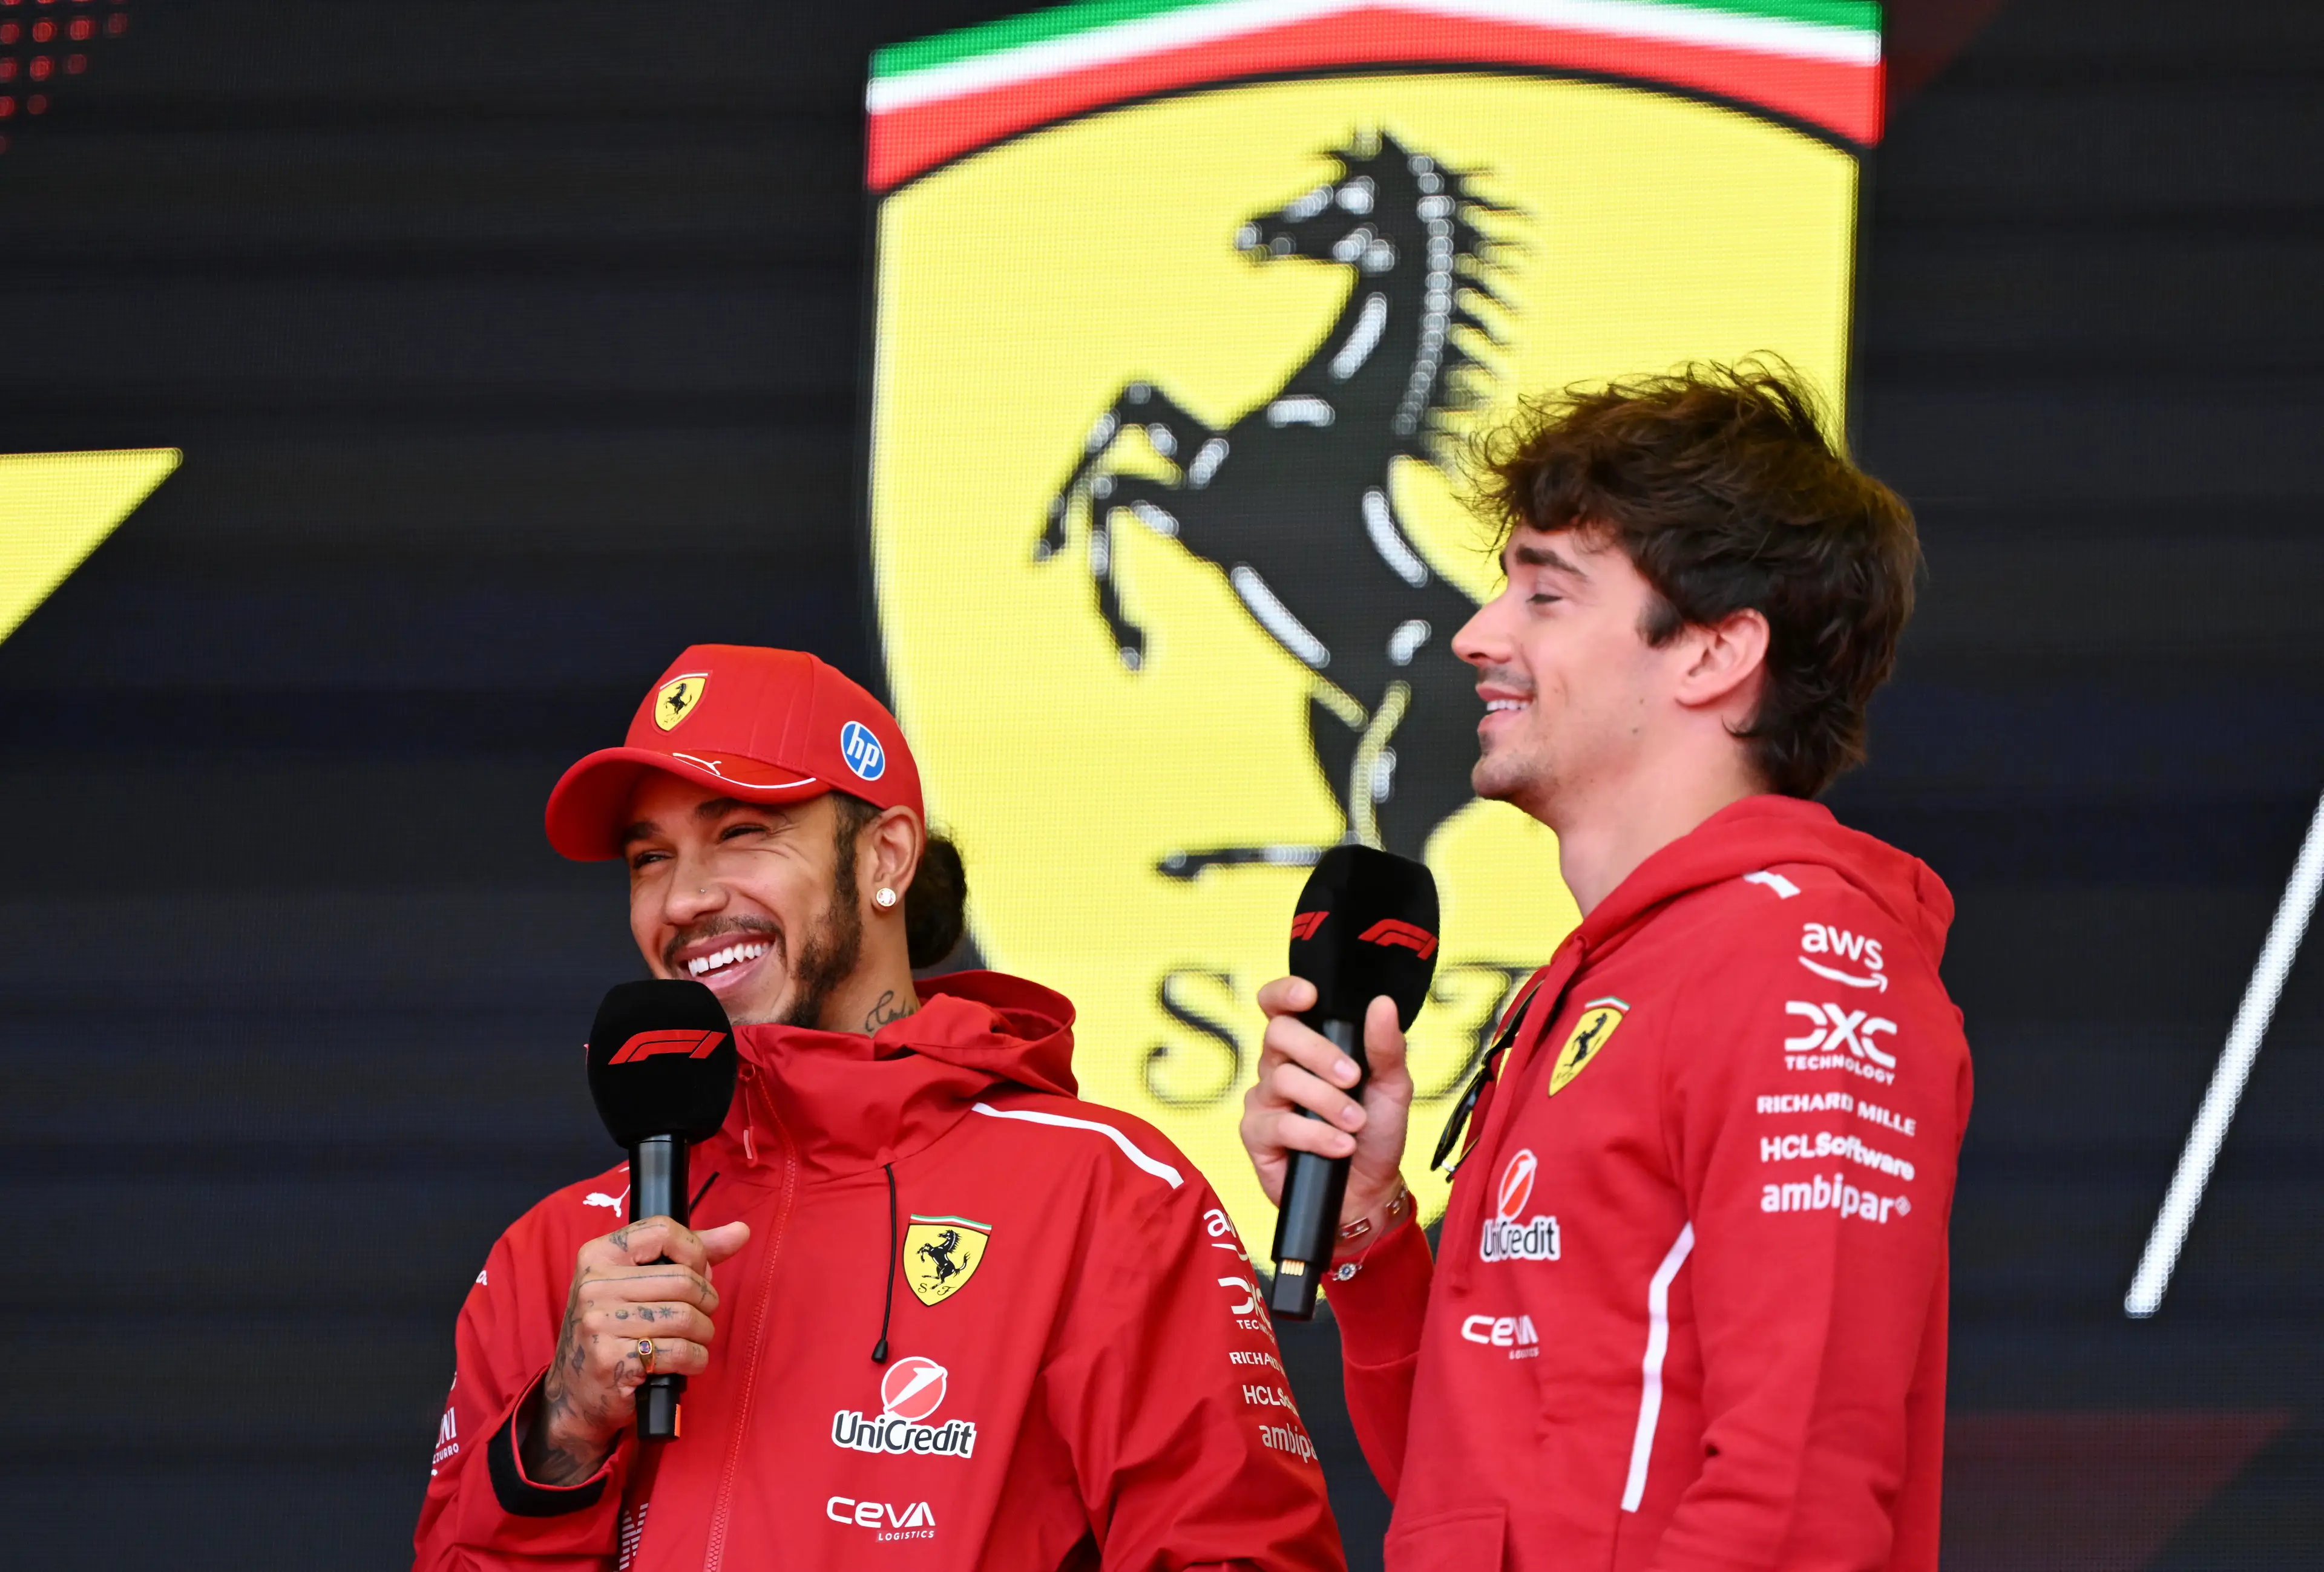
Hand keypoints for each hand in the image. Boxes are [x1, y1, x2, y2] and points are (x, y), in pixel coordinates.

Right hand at [521, 1215, 750, 1483]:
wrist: (575, 1395)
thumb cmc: (615, 1330)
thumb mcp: (638, 1282)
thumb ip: (690, 1253)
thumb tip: (741, 1230)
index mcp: (599, 1255)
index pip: (663, 1230)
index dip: (695, 1252)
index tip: (697, 1272)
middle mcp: (594, 1285)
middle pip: (683, 1279)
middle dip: (706, 1300)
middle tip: (699, 1315)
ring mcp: (600, 1323)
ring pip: (686, 1317)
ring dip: (703, 1332)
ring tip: (694, 1339)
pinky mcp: (612, 1360)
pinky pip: (680, 1351)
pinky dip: (696, 1359)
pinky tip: (688, 1361)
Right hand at [1239, 978, 1412, 1229]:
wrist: (1368, 1191)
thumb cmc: (1376, 1133)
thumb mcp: (1392, 1087)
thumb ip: (1386, 1047)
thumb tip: (1382, 1004)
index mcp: (1308, 1046)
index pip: (1279, 1006)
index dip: (1284, 993)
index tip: (1309, 996)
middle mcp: (1279, 1066)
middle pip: (1278, 1034)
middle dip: (1319, 1052)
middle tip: (1353, 1078)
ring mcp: (1265, 1099)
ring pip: (1282, 1079)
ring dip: (1328, 1102)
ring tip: (1356, 1123)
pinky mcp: (1257, 1134)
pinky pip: (1279, 1124)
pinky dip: (1316, 1134)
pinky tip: (1340, 1145)